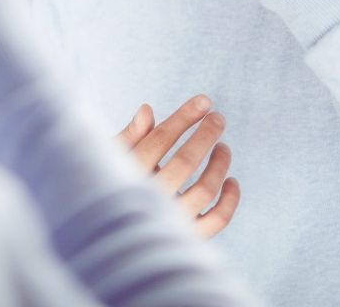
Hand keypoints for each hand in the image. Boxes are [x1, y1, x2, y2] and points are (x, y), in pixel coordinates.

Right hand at [117, 97, 239, 238]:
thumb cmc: (108, 188)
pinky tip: (232, 181)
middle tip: (218, 118)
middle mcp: (150, 199)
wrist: (107, 237)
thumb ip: (129, 137)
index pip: (161, 139)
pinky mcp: (187, 238)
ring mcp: (170, 220)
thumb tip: (147, 110)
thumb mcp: (110, 161)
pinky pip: (217, 220)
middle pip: (186, 161)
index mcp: (128, 175)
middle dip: (206, 134)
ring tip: (223, 148)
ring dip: (220, 164)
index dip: (184, 117)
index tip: (204, 101)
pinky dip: (230, 200)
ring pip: (205, 190)